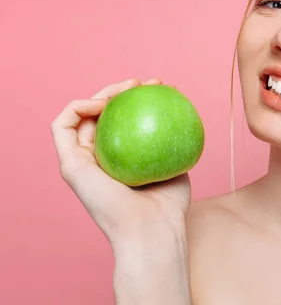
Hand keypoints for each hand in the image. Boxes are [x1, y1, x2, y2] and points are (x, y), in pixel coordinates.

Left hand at [50, 78, 190, 243]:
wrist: (149, 231)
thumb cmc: (109, 205)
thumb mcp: (72, 168)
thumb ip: (65, 132)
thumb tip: (90, 102)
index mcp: (92, 154)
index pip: (90, 116)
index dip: (97, 98)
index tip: (111, 100)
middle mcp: (117, 152)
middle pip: (119, 112)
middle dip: (126, 91)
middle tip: (140, 83)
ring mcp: (144, 154)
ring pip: (146, 118)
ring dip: (153, 97)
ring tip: (164, 85)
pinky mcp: (168, 158)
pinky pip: (172, 131)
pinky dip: (176, 115)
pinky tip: (181, 103)